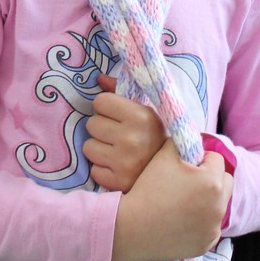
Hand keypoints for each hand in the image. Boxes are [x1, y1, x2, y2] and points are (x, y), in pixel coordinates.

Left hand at [83, 74, 165, 191]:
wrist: (172, 174)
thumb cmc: (153, 138)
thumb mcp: (144, 111)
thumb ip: (120, 91)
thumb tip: (98, 78)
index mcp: (140, 116)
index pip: (100, 102)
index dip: (106, 108)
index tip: (117, 116)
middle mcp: (131, 139)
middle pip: (91, 123)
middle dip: (102, 129)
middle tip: (117, 135)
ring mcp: (124, 162)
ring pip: (88, 147)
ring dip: (99, 149)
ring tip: (115, 151)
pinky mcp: (117, 182)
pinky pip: (93, 170)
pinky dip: (102, 169)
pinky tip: (116, 167)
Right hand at [111, 140, 230, 260]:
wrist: (133, 227)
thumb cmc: (149, 188)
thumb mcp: (164, 154)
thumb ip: (182, 142)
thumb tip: (190, 143)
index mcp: (212, 182)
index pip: (217, 159)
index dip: (201, 158)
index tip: (185, 166)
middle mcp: (219, 206)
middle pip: (226, 182)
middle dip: (212, 178)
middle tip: (188, 182)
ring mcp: (213, 228)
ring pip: (220, 205)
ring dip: (208, 200)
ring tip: (184, 201)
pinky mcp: (206, 244)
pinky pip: (211, 226)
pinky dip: (201, 221)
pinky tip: (182, 220)